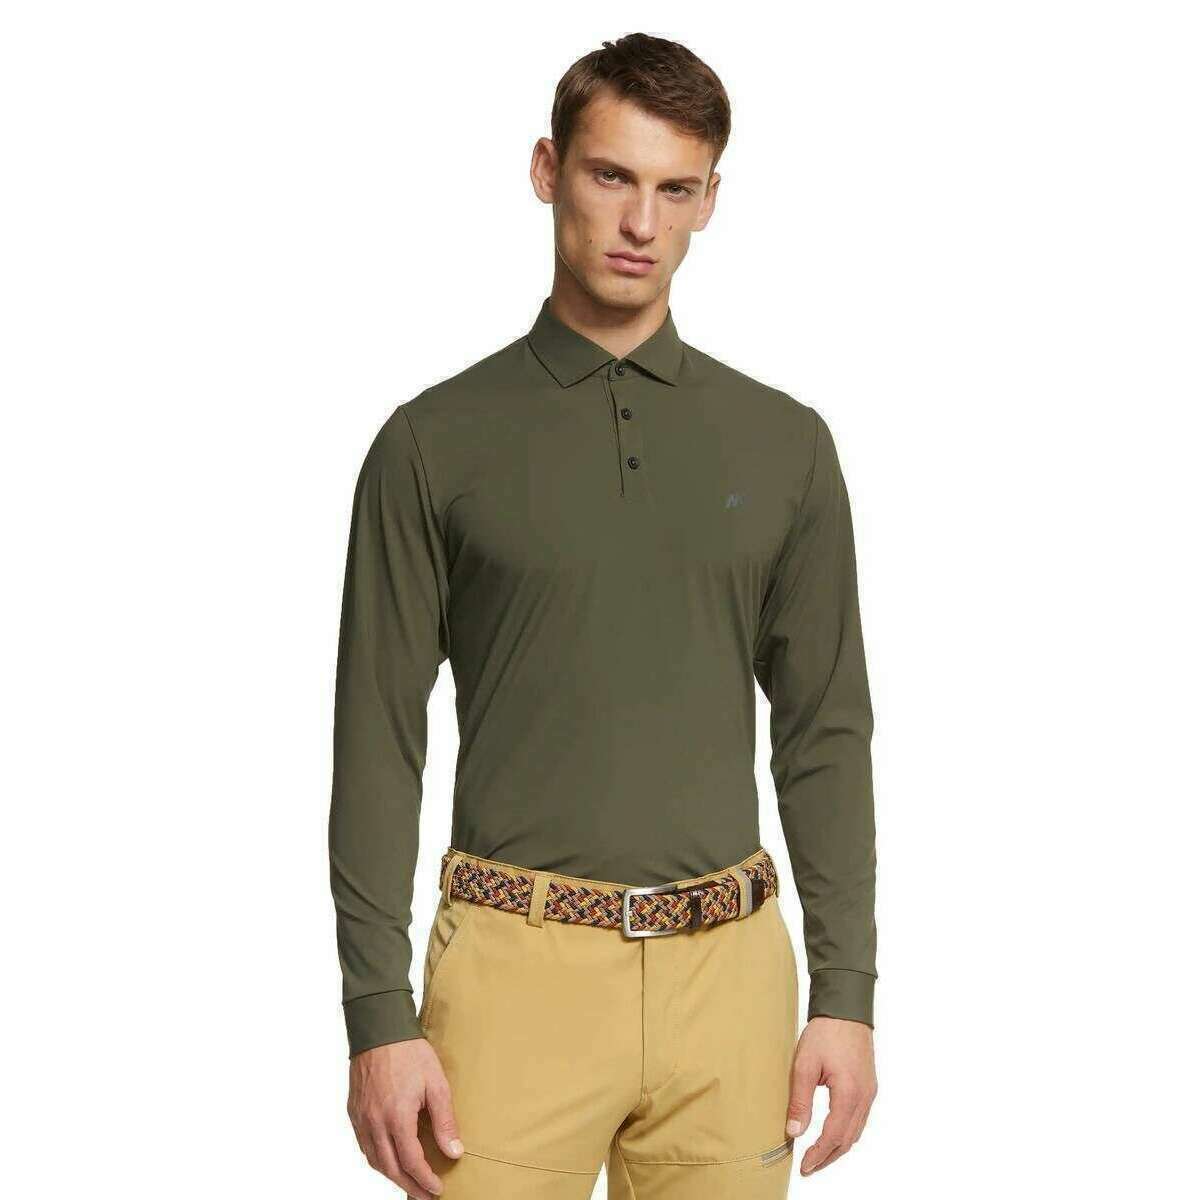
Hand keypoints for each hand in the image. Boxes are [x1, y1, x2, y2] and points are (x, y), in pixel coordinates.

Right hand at [347, 1038, 463, 1197]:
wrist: (379, 1029)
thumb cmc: (409, 1052)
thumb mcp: (437, 1084)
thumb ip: (444, 1121)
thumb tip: (454, 1152)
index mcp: (397, 1117)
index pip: (411, 1162)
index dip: (425, 1180)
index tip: (437, 1189)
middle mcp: (375, 1123)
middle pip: (391, 1168)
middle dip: (409, 1186)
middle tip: (424, 1195)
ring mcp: (361, 1118)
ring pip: (374, 1160)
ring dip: (392, 1176)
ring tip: (409, 1182)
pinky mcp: (354, 1112)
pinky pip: (364, 1146)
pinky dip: (377, 1159)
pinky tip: (388, 1159)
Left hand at [785, 1016, 876, 1175]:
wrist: (847, 1010)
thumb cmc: (826, 1032)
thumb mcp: (804, 1064)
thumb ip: (800, 1100)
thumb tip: (795, 1131)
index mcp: (849, 1094)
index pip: (834, 1136)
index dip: (819, 1155)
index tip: (805, 1166)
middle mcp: (864, 1098)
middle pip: (848, 1140)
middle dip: (828, 1157)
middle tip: (810, 1167)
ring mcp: (869, 1092)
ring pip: (856, 1132)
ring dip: (838, 1147)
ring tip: (819, 1155)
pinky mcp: (868, 1086)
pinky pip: (860, 1119)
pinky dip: (846, 1133)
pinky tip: (833, 1133)